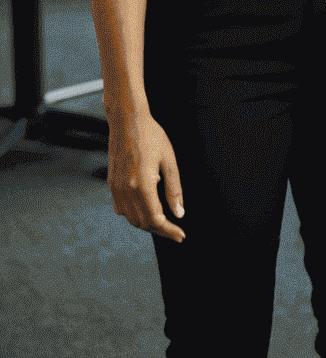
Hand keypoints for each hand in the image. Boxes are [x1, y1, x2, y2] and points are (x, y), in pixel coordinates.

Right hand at [107, 109, 184, 241]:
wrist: (127, 122)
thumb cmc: (153, 137)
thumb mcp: (170, 161)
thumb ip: (174, 189)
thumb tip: (179, 214)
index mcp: (143, 185)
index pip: (156, 220)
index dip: (169, 231)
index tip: (181, 236)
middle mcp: (126, 191)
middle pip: (143, 223)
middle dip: (160, 229)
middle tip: (176, 229)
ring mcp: (115, 189)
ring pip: (131, 219)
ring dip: (147, 223)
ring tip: (165, 220)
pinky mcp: (111, 185)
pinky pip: (122, 209)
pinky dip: (135, 213)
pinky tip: (148, 208)